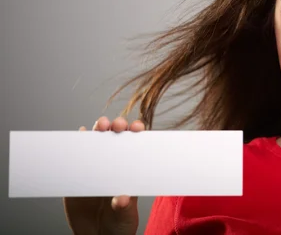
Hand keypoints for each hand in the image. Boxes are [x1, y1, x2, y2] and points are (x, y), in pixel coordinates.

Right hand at [63, 116, 144, 234]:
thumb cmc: (118, 226)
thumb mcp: (125, 217)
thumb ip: (124, 207)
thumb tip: (122, 198)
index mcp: (130, 171)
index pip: (135, 147)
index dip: (136, 133)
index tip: (136, 127)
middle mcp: (114, 166)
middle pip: (116, 138)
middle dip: (117, 126)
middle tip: (116, 125)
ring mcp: (95, 169)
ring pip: (96, 144)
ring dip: (97, 131)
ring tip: (98, 126)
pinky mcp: (77, 178)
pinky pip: (76, 158)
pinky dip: (75, 145)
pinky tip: (77, 138)